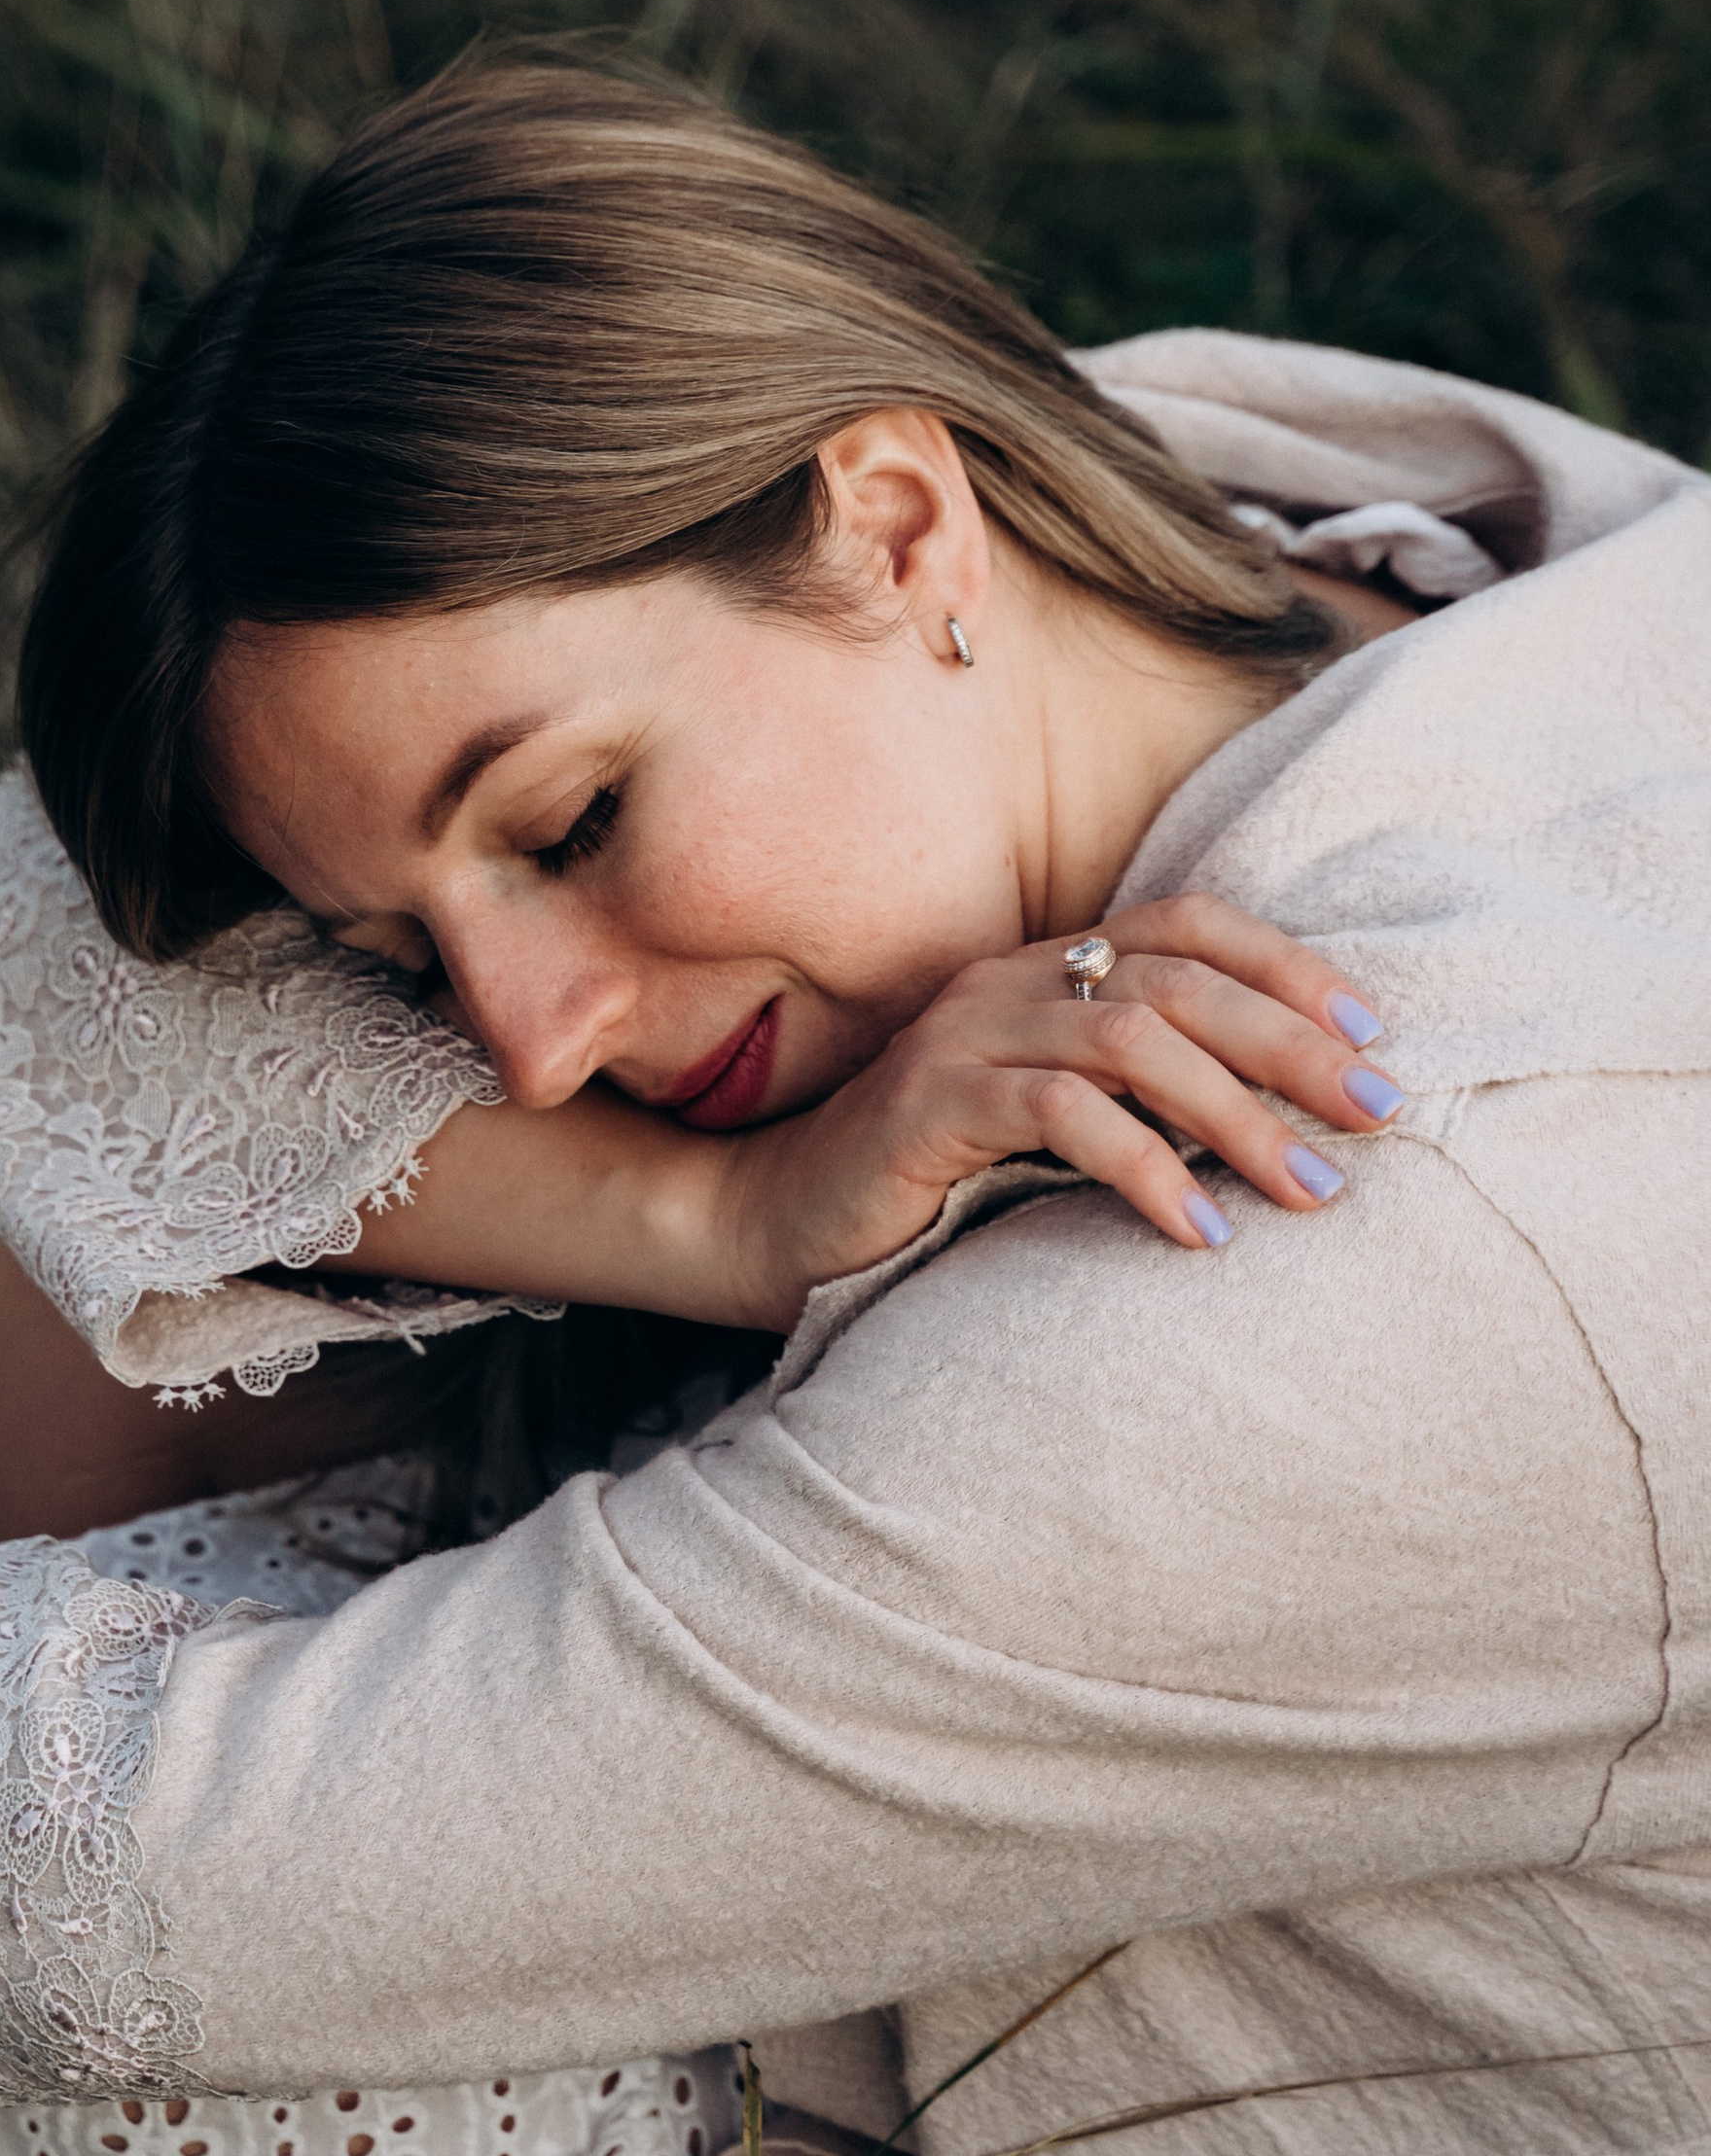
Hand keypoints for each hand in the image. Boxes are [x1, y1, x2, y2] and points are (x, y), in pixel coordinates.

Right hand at [717, 891, 1400, 1321]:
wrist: (778, 1224)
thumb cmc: (934, 1186)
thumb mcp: (1053, 1129)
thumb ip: (1139, 1102)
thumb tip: (1288, 1127)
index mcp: (1044, 968)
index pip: (1184, 924)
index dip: (1285, 965)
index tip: (1373, 1034)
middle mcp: (1007, 981)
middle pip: (1176, 980)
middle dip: (1291, 1045)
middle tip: (1378, 1113)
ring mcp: (963, 1037)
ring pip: (1132, 1040)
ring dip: (1238, 1116)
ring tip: (1311, 1188)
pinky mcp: (929, 1104)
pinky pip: (1059, 1113)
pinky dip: (1145, 1168)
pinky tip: (1200, 1232)